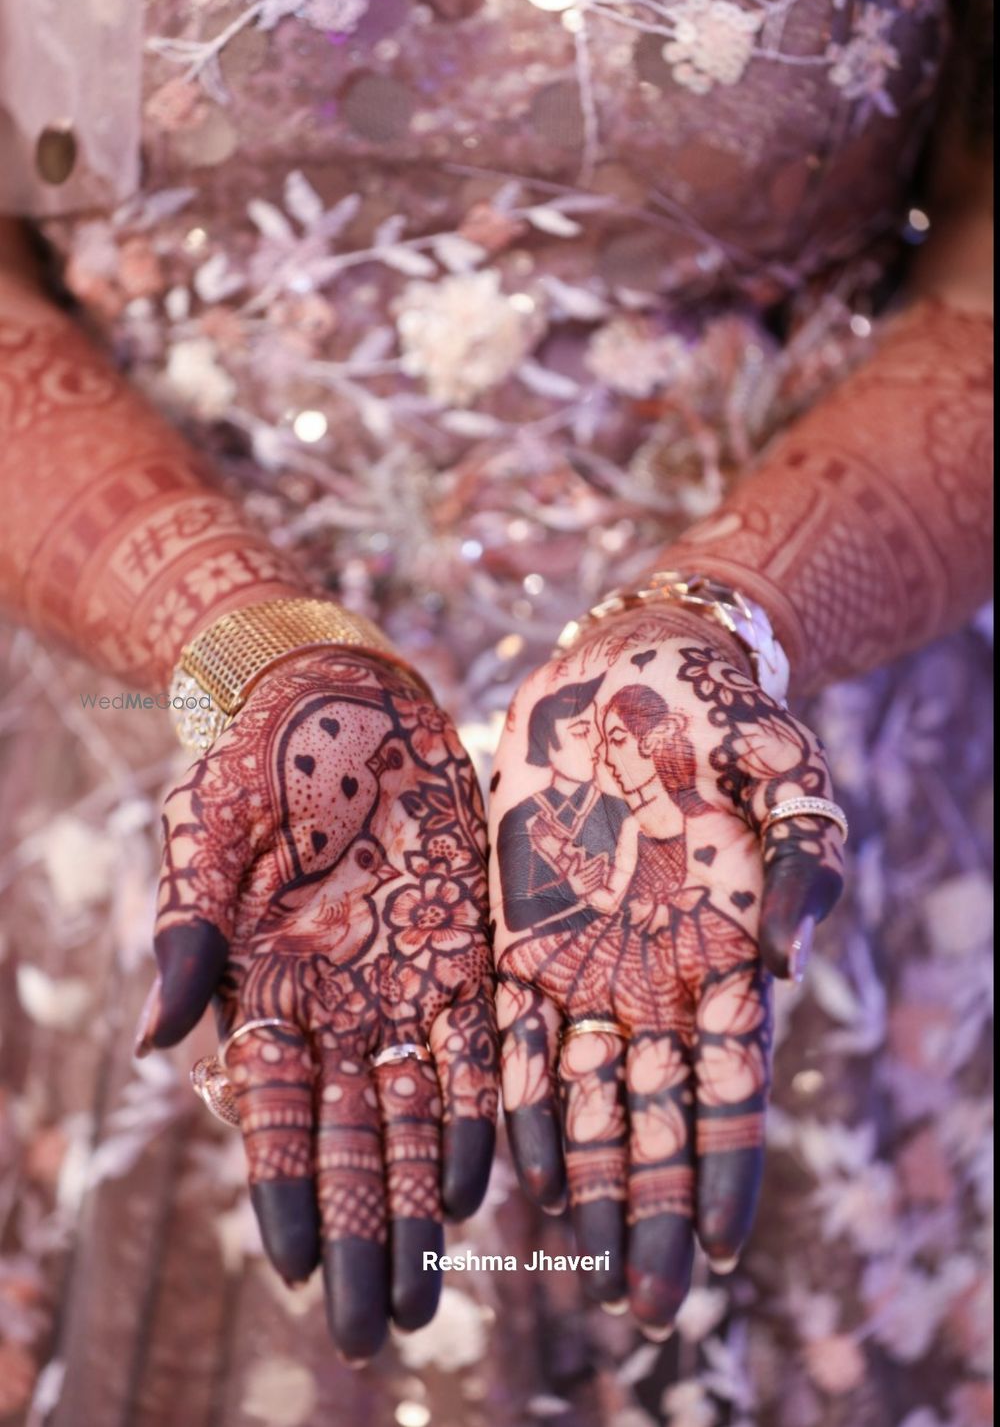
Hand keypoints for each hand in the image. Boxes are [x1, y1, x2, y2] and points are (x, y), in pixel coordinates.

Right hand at [134, 649, 496, 1359]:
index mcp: (263, 988)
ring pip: (415, 1114)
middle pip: (351, 1140)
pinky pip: (477, 1046)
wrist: (338, 696)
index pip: (273, 1115)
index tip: (295, 1270)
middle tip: (373, 1329)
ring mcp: (402, 983)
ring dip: (424, 1201)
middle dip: (363, 1234)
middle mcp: (336, 1006)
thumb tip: (150, 1044)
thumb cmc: (255, 761)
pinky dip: (480, 1112)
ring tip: (433, 1288)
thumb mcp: (205, 838)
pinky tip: (488, 1179)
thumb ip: (187, 937)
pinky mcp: (464, 949)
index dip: (286, 1191)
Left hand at [488, 606, 842, 1330]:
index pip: (732, 1090)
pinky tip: (510, 1162)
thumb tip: (790, 957)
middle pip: (656, 1118)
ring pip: (583, 1094)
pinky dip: (511, 1097)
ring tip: (577, 1260)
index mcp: (728, 956)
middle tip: (641, 1307)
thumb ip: (804, 860)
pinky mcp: (515, 928)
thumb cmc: (721, 713)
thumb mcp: (786, 772)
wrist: (634, 663)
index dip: (725, 1174)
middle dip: (651, 1210)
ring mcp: (584, 959)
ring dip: (584, 1178)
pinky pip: (507, 1029)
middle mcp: (656, 978)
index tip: (716, 1259)